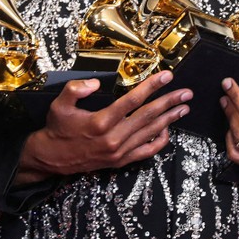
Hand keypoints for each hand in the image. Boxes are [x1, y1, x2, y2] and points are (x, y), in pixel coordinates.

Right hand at [15, 71, 191, 183]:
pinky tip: (168, 130)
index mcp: (100, 122)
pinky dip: (160, 141)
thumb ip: (75, 89)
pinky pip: (146, 151)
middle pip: (148, 116)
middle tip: (186, 93)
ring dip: (170, 119)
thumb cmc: (58, 128)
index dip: (151, 87)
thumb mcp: (59, 104)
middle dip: (169, 102)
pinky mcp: (121, 161)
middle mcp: (114, 138)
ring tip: (184, 107)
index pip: (132, 100)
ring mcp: (119, 152)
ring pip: (150, 132)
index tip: (167, 76)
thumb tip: (95, 82)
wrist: (52, 157)